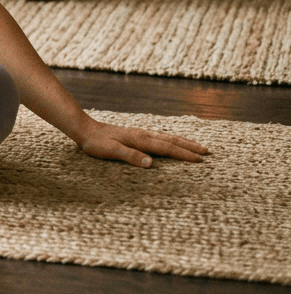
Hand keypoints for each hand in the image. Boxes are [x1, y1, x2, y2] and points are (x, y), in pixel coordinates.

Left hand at [75, 116, 208, 167]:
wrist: (85, 130)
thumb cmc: (97, 143)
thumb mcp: (111, 152)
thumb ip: (130, 156)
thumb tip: (151, 163)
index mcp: (140, 140)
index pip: (167, 148)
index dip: (184, 155)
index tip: (201, 160)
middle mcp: (143, 135)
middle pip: (171, 140)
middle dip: (189, 146)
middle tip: (207, 152)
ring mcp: (140, 134)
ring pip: (166, 137)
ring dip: (183, 142)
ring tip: (196, 146)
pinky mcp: (136, 135)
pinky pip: (159, 137)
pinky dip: (171, 140)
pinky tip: (171, 142)